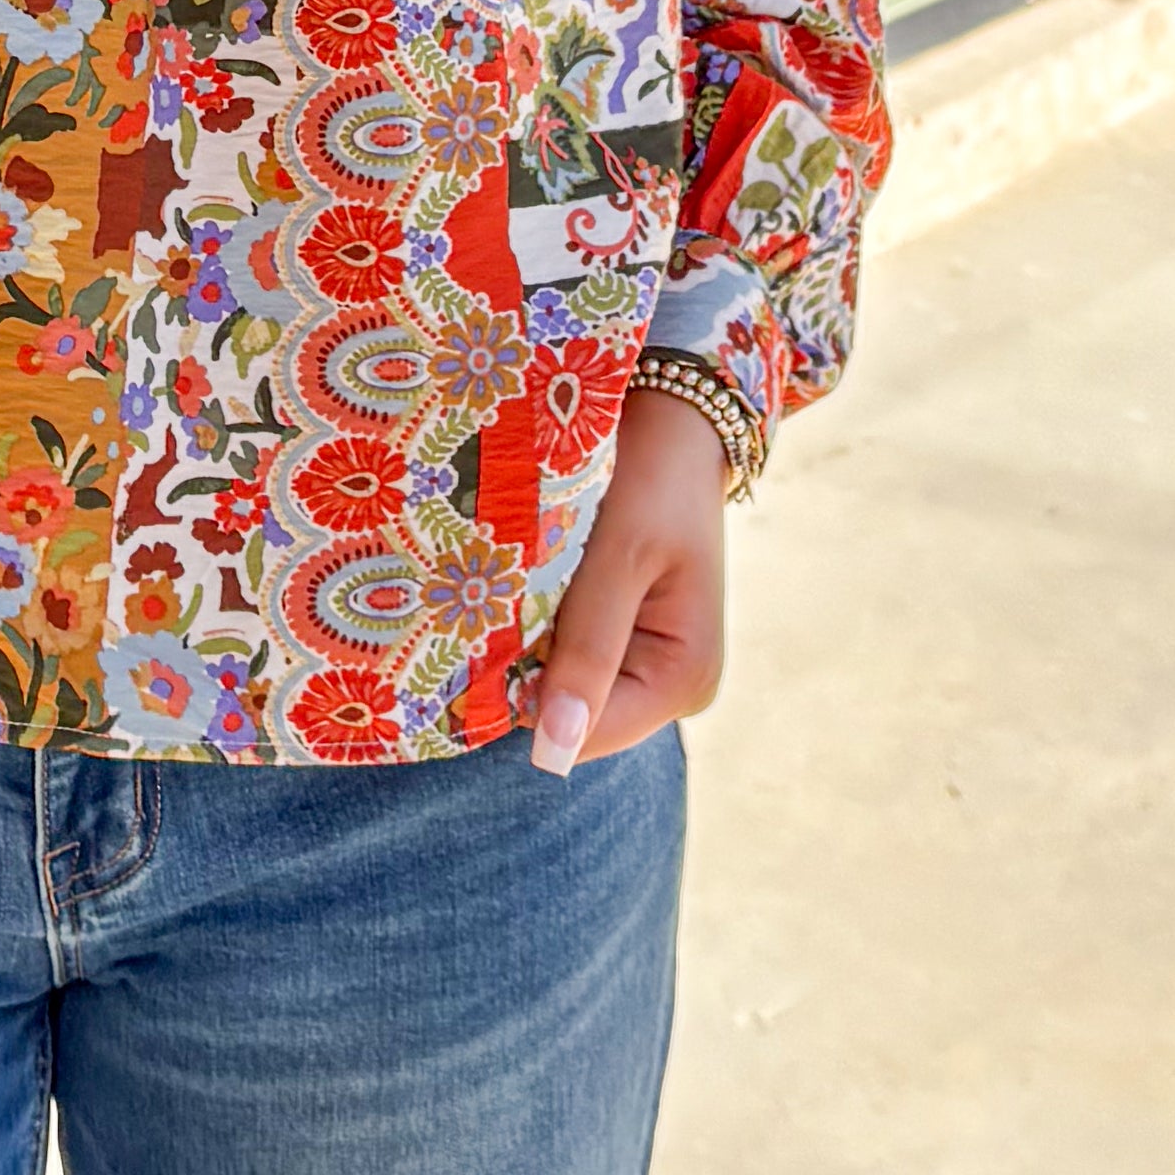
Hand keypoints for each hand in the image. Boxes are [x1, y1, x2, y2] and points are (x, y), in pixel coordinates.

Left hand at [530, 395, 727, 772]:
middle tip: (511, 594)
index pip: (582, 734)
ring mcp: (644, 666)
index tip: (490, 632)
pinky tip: (534, 582)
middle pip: (568, 715)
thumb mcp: (620, 558)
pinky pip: (560, 655)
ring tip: (525, 582)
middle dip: (528, 667)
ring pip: (556, 684)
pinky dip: (536, 625)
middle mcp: (670, 687)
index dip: (526, 697)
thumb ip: (588, 651)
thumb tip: (555, 750)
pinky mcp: (620, 640)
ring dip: (528, 644)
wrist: (672, 423)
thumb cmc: (652, 480)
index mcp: (683, 680)